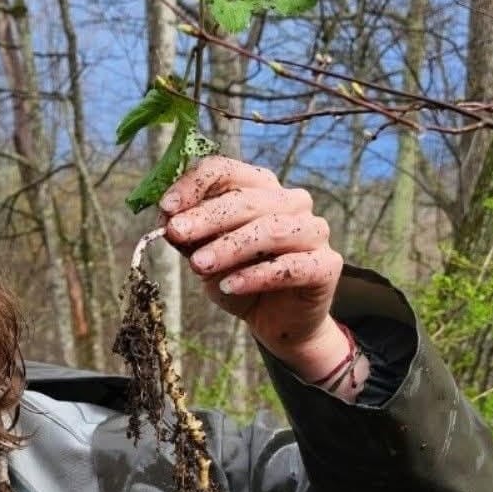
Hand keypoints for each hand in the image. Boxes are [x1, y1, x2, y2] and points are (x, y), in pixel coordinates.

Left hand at [159, 156, 352, 383]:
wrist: (274, 321)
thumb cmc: (238, 278)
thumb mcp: (203, 255)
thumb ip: (188, 235)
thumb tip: (165, 217)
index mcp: (259, 187)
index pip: (224, 170)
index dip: (192, 185)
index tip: (166, 209)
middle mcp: (291, 201)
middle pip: (246, 198)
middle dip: (206, 216)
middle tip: (176, 233)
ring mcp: (313, 230)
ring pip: (271, 228)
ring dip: (230, 246)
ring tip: (199, 265)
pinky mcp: (327, 264)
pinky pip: (292, 266)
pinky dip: (256, 275)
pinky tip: (229, 287)